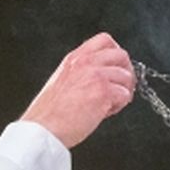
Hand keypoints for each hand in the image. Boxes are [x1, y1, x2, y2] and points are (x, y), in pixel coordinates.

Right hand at [20, 33, 134, 149]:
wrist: (43, 128)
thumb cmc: (49, 113)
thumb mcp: (60, 80)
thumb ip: (80, 73)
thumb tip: (101, 77)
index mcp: (74, 58)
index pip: (104, 40)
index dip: (116, 53)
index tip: (116, 67)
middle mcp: (86, 63)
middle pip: (121, 56)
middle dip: (126, 72)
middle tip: (121, 87)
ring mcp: (96, 76)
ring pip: (126, 77)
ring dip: (122, 92)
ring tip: (108, 105)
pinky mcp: (103, 93)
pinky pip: (124, 95)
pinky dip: (119, 106)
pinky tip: (105, 112)